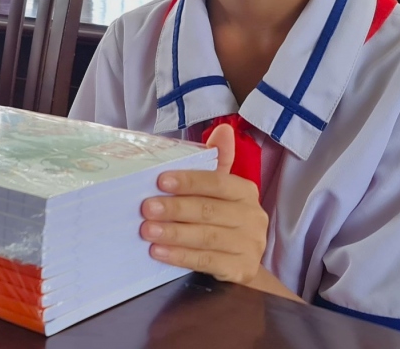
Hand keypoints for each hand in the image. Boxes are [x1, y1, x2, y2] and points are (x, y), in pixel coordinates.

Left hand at [139, 124, 269, 285]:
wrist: (241, 262)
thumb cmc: (223, 218)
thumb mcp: (220, 190)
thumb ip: (217, 161)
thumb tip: (223, 129)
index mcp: (245, 191)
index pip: (217, 182)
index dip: (189, 181)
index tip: (160, 181)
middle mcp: (253, 217)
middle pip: (209, 211)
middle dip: (174, 209)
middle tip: (146, 208)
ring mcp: (250, 246)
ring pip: (207, 238)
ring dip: (174, 234)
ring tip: (147, 231)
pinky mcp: (241, 270)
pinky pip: (207, 261)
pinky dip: (181, 257)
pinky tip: (159, 252)